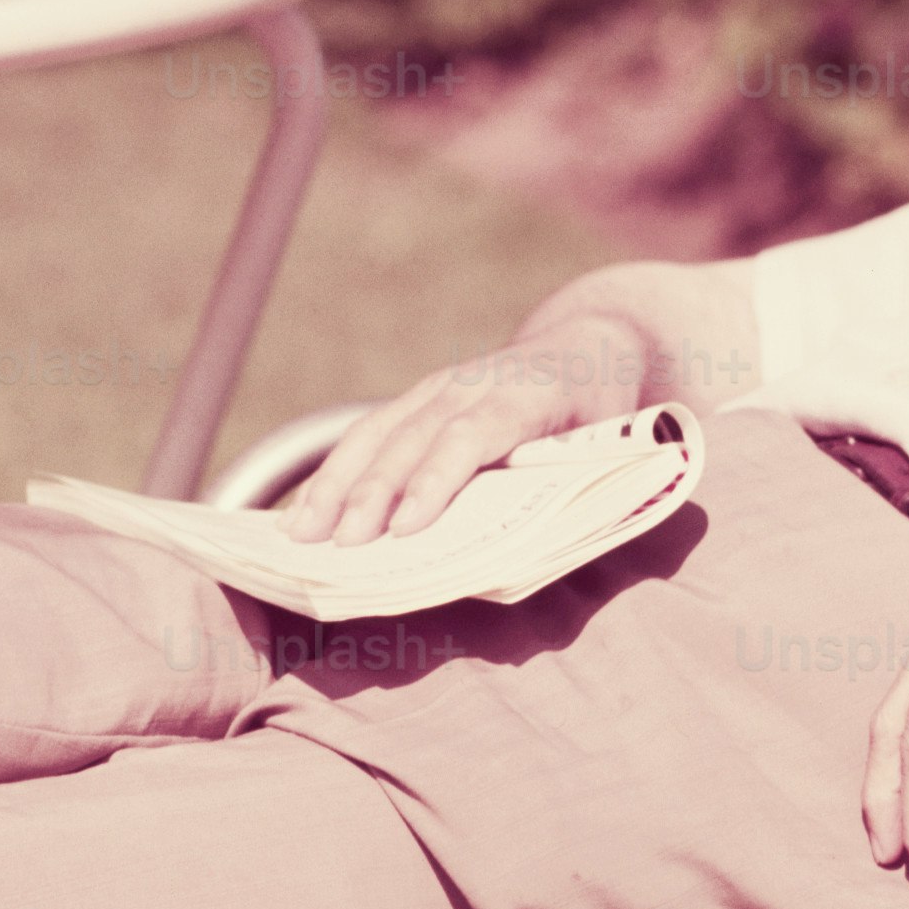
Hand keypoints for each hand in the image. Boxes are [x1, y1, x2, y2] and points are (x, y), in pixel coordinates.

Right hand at [279, 313, 646, 542]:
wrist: (590, 349)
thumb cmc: (604, 416)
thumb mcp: (607, 449)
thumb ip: (567, 490)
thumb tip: (518, 559)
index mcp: (530, 394)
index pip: (473, 436)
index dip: (437, 480)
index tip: (407, 527)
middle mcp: (475, 383)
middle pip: (413, 438)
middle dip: (372, 493)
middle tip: (341, 545)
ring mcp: (441, 387)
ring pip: (378, 433)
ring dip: (336, 484)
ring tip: (300, 533)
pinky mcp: (419, 398)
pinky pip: (369, 433)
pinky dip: (334, 473)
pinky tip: (305, 511)